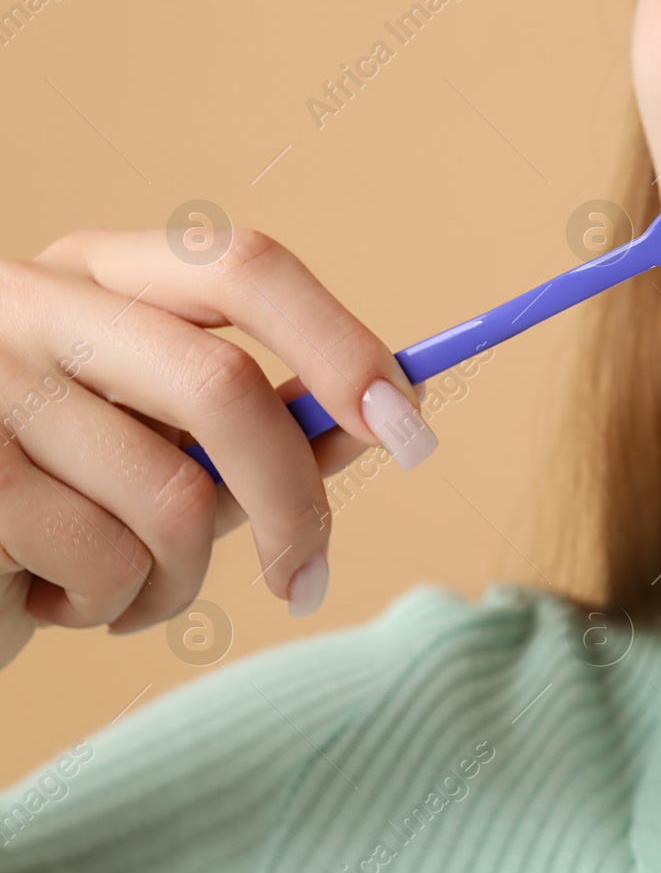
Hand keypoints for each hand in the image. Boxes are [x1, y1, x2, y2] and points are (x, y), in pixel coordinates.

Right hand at [0, 228, 438, 668]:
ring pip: (173, 495)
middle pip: (225, 387)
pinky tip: (57, 599)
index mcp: (103, 274)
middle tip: (311, 578)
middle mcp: (37, 301)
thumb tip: (382, 422)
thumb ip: (263, 431)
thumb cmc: (58, 503)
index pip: (246, 267)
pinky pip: (104, 559)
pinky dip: (112, 606)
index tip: (411, 427)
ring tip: (130, 589)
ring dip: (181, 576)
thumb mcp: (164, 449)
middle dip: (295, 503)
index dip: (342, 344)